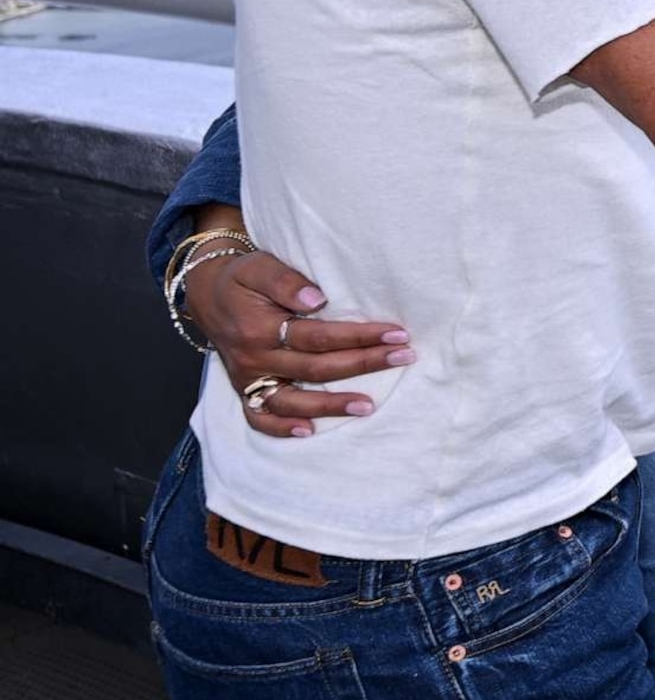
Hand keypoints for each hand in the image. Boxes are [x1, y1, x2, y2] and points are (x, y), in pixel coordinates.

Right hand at [192, 248, 413, 440]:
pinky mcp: (244, 390)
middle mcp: (255, 359)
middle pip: (315, 369)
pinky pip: (258, 418)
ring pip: (291, 401)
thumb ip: (286, 281)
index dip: (359, 336)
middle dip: (364, 364)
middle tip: (404, 357)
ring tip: (369, 406)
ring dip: (330, 406)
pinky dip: (281, 429)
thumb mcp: (259, 267)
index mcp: (260, 329)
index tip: (397, 333)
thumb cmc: (241, 278)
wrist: (206, 295)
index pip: (318, 337)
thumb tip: (318, 299)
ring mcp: (248, 379)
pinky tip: (309, 432)